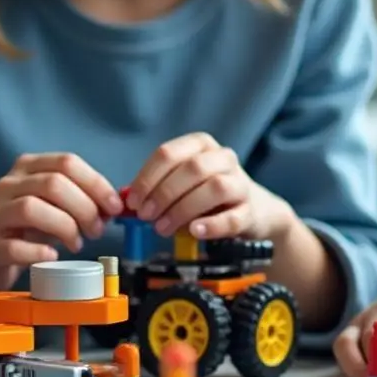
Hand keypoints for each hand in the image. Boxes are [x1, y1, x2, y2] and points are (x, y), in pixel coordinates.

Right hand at [0, 153, 123, 289]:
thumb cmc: (31, 228)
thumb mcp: (57, 207)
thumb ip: (83, 200)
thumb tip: (114, 205)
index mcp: (28, 167)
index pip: (67, 162)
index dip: (96, 184)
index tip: (115, 207)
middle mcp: (7, 184)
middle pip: (52, 184)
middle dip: (84, 207)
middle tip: (97, 230)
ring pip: (31, 208)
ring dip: (65, 227)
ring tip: (78, 244)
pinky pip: (14, 246)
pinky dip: (39, 251)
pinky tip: (53, 256)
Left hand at [125, 132, 292, 240]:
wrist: (254, 211)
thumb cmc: (206, 196)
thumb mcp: (179, 185)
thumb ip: (153, 189)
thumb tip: (122, 199)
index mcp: (200, 145)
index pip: (168, 153)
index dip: (146, 178)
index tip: (133, 203)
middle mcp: (223, 158)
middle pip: (192, 168)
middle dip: (163, 193)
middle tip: (146, 216)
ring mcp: (240, 183)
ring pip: (215, 187)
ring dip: (183, 209)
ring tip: (163, 228)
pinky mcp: (251, 211)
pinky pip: (233, 217)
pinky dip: (212, 225)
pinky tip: (195, 231)